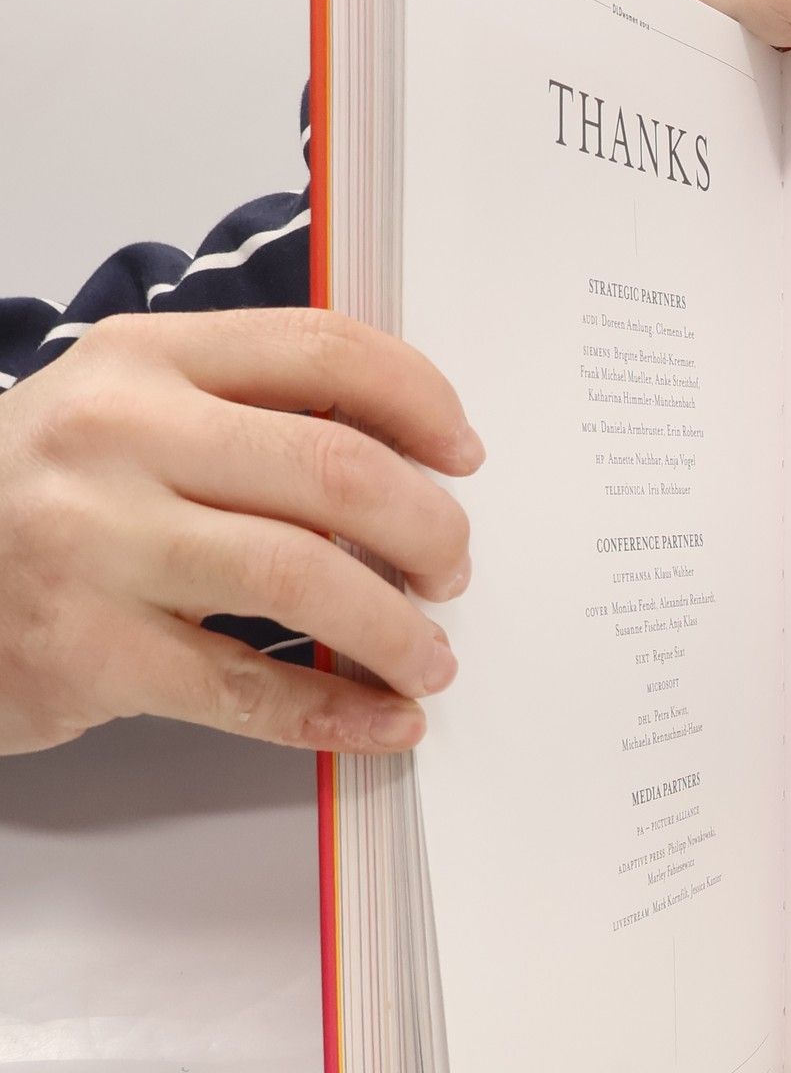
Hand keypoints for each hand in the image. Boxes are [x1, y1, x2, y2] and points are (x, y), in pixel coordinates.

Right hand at [0, 310, 481, 756]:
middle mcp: (116, 437)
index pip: (325, 352)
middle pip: (337, 470)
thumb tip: (414, 459)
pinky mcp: (86, 652)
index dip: (423, 404)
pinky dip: (337, 713)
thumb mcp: (124, 413)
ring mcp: (94, 544)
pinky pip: (247, 689)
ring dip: (398, 629)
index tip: (465, 455)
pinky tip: (386, 721)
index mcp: (143, 359)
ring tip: (430, 656)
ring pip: (304, 577)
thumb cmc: (40, 497)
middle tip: (451, 572)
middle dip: (430, 530)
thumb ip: (246, 411)